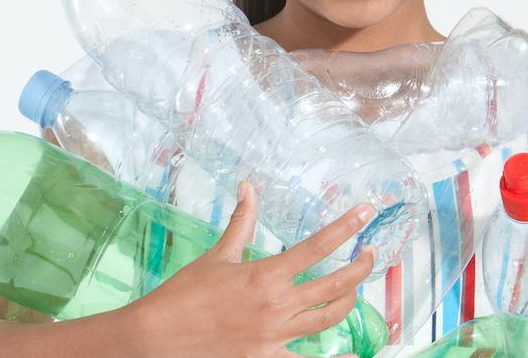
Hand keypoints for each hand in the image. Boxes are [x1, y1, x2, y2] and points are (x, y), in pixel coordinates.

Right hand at [117, 181, 376, 357]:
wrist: (157, 338)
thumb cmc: (184, 295)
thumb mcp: (217, 256)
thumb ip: (241, 222)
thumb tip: (248, 187)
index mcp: (265, 275)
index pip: (317, 246)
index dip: (346, 227)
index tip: (367, 212)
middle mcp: (276, 305)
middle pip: (335, 284)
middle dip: (360, 267)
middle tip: (370, 254)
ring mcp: (275, 336)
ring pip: (329, 318)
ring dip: (349, 301)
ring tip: (355, 289)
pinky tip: (354, 357)